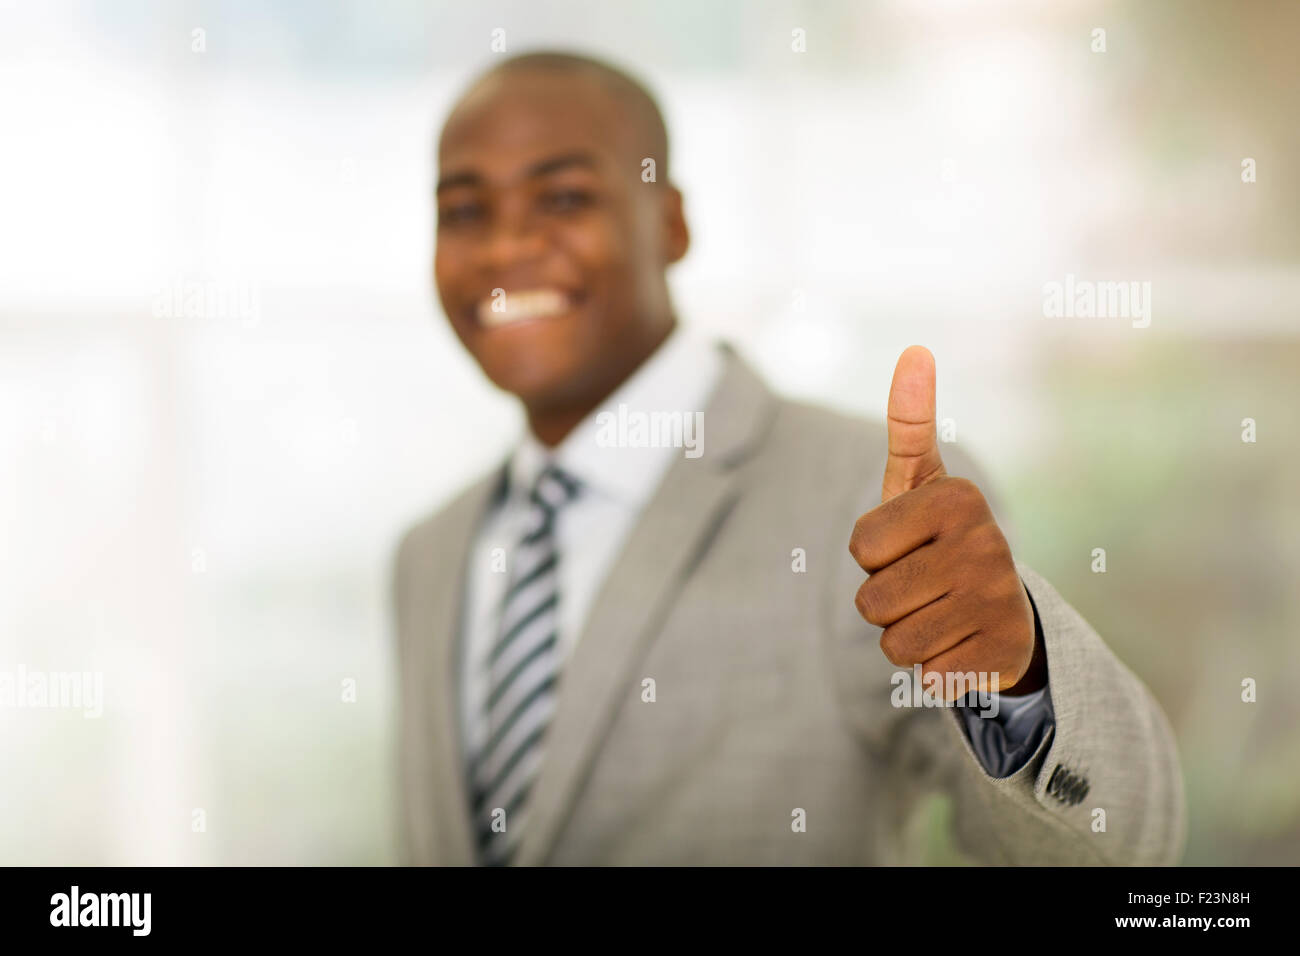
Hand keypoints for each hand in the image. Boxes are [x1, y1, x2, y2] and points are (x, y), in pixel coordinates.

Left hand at [847, 346, 1043, 699]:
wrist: (1004, 612)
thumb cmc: (940, 539)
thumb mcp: (921, 482)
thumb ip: (909, 420)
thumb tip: (915, 349)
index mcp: (957, 498)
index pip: (861, 546)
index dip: (874, 554)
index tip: (910, 543)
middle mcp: (987, 545)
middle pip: (871, 600)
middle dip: (887, 601)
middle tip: (926, 584)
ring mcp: (999, 602)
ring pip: (894, 643)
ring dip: (906, 635)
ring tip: (941, 613)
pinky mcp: (1002, 655)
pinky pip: (925, 676)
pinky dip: (934, 668)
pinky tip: (962, 644)